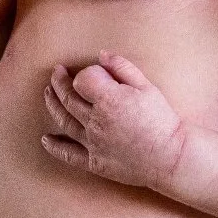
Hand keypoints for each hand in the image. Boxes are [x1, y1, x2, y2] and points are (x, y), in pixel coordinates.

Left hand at [41, 54, 187, 189]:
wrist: (172, 157)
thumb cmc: (163, 120)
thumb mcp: (148, 87)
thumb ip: (122, 68)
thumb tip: (101, 55)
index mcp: (109, 100)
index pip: (83, 79)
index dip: (87, 73)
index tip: (97, 73)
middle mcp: (95, 121)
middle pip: (68, 98)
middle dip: (59, 82)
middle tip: (56, 73)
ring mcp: (92, 143)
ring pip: (64, 121)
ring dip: (52, 105)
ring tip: (47, 93)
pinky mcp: (94, 162)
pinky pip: (69, 154)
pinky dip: (55, 147)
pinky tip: (46, 139)